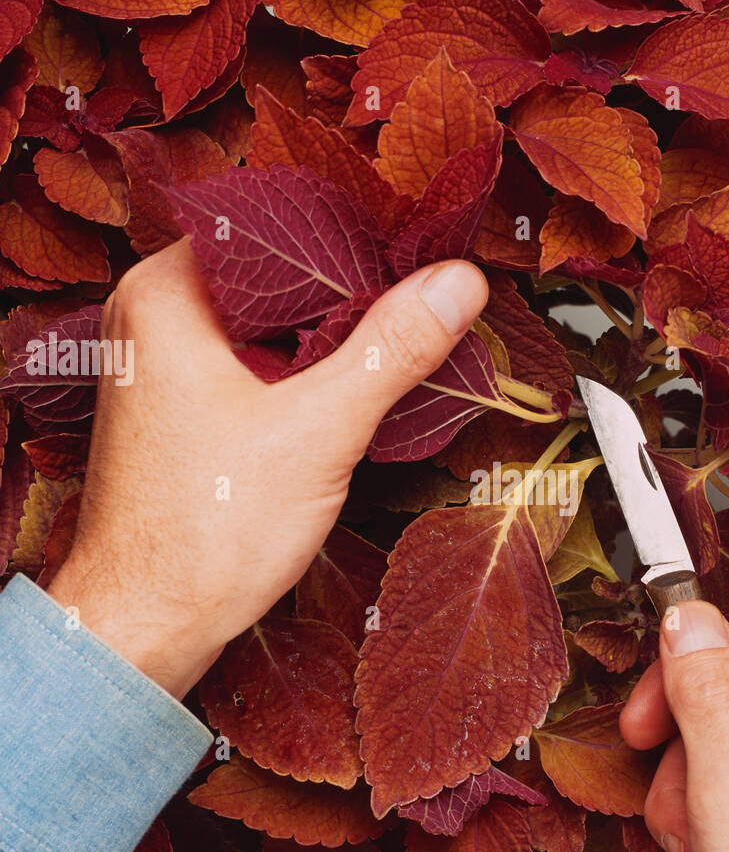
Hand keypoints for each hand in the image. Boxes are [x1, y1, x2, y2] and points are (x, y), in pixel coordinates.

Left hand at [47, 241, 487, 699]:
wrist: (147, 625)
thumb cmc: (204, 534)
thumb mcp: (319, 430)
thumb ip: (392, 349)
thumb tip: (458, 282)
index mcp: (167, 296)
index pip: (276, 227)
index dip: (356, 235)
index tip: (423, 248)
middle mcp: (156, 319)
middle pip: (278, 276)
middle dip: (355, 291)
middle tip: (429, 298)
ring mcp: (168, 365)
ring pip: (273, 324)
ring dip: (336, 336)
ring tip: (407, 341)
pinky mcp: (186, 408)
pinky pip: (260, 364)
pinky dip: (309, 372)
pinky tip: (359, 391)